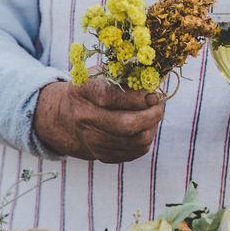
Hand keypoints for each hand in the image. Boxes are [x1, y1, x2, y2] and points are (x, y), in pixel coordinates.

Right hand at [34, 78, 163, 162]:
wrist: (71, 118)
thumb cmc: (95, 90)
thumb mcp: (104, 74)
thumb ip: (126, 75)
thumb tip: (153, 84)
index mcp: (82, 91)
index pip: (110, 97)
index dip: (137, 96)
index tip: (151, 93)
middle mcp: (84, 118)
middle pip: (126, 125)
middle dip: (151, 115)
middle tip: (159, 105)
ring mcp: (93, 141)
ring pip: (138, 140)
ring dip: (152, 126)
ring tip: (153, 114)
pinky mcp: (105, 156)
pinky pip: (138, 150)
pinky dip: (147, 137)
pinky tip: (144, 126)